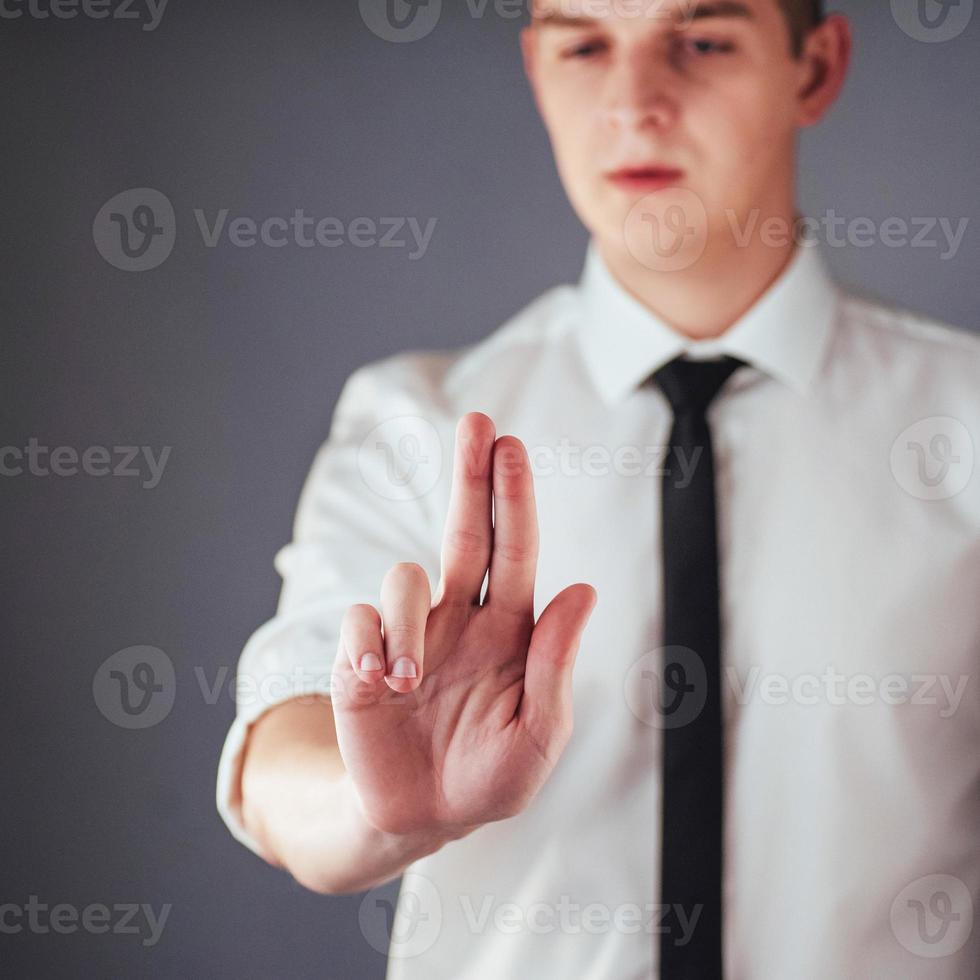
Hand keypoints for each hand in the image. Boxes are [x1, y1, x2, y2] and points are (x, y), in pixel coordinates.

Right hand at [330, 412, 596, 838]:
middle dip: (472, 475)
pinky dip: (369, 649)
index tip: (510, 445)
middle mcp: (461, 614)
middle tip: (479, 422)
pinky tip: (379, 688)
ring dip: (408, 624)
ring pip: (403, 577)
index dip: (512, 497)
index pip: (513, 549)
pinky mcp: (362, 652)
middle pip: (464, 529)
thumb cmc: (490, 777)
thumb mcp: (538, 734)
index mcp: (510, 627)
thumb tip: (582, 589)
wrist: (420, 814)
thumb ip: (555, 664)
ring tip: (409, 680)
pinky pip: (359, 621)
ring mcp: (410, 630)